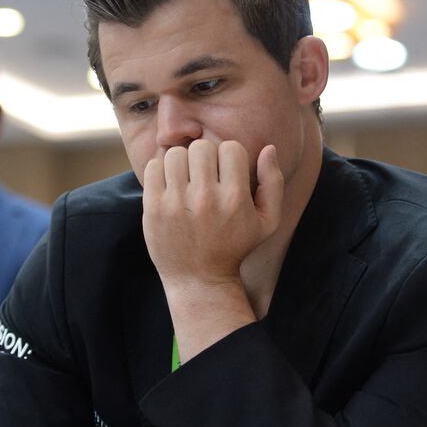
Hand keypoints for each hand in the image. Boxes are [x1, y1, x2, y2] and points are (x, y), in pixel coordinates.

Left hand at [142, 140, 283, 288]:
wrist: (199, 280)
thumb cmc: (235, 247)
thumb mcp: (267, 222)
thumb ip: (273, 183)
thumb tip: (268, 148)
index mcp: (234, 199)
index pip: (231, 148)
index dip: (229, 156)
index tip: (226, 172)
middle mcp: (205, 199)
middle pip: (201, 147)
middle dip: (205, 156)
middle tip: (204, 174)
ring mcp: (176, 203)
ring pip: (175, 154)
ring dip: (181, 162)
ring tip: (186, 178)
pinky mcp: (153, 208)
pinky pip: (153, 167)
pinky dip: (161, 171)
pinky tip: (170, 185)